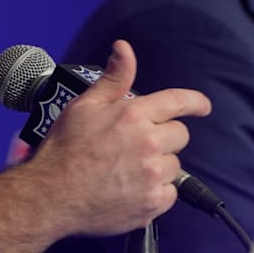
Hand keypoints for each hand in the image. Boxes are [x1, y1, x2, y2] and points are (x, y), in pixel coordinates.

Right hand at [0, 39, 210, 252]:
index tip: (203, 107)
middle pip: (180, 135)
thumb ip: (114, 78)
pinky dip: (156, 193)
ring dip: (158, 166)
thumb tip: (124, 48)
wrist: (50, 196)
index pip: (178, 101)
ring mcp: (152, 175)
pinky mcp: (152, 204)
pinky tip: (132, 190)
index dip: (195, 102)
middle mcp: (149, 143)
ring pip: (174, 165)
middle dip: (163, 137)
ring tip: (128, 170)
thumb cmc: (64, 150)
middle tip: (137, 146)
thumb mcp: (85, 106)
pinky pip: (169, 193)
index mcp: (134, 114)